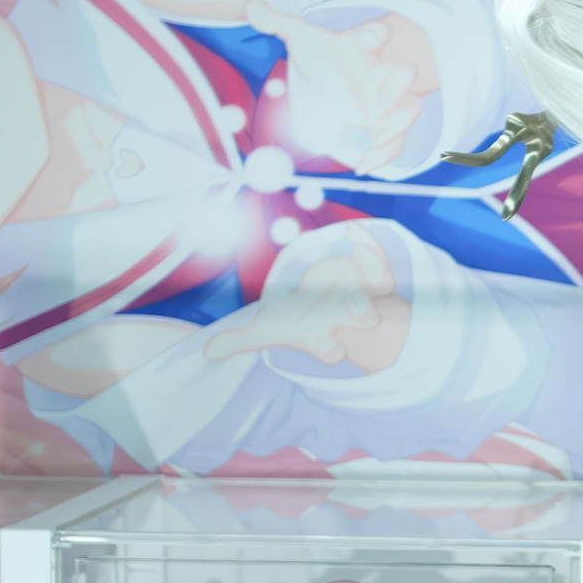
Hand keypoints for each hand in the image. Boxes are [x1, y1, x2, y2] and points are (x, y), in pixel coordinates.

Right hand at [207, 226, 412, 373]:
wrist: (333, 310)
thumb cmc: (299, 320)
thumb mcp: (269, 330)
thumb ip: (240, 341)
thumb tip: (206, 352)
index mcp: (322, 334)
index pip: (328, 348)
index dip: (330, 351)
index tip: (334, 352)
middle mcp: (348, 316)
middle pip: (360, 318)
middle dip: (362, 314)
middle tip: (365, 311)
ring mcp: (364, 293)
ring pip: (373, 284)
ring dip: (369, 272)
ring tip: (358, 252)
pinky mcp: (373, 273)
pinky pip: (375, 256)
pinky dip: (366, 242)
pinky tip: (354, 229)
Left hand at [255, 5, 438, 168]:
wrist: (339, 73)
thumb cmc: (325, 53)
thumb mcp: (300, 37)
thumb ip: (277, 21)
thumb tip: (250, 6)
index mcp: (362, 47)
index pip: (377, 34)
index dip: (379, 34)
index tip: (377, 36)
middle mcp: (381, 73)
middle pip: (404, 73)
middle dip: (401, 82)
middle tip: (385, 98)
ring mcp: (387, 100)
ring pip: (409, 109)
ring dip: (397, 125)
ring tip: (375, 139)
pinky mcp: (385, 123)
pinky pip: (395, 142)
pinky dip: (383, 156)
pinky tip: (363, 168)